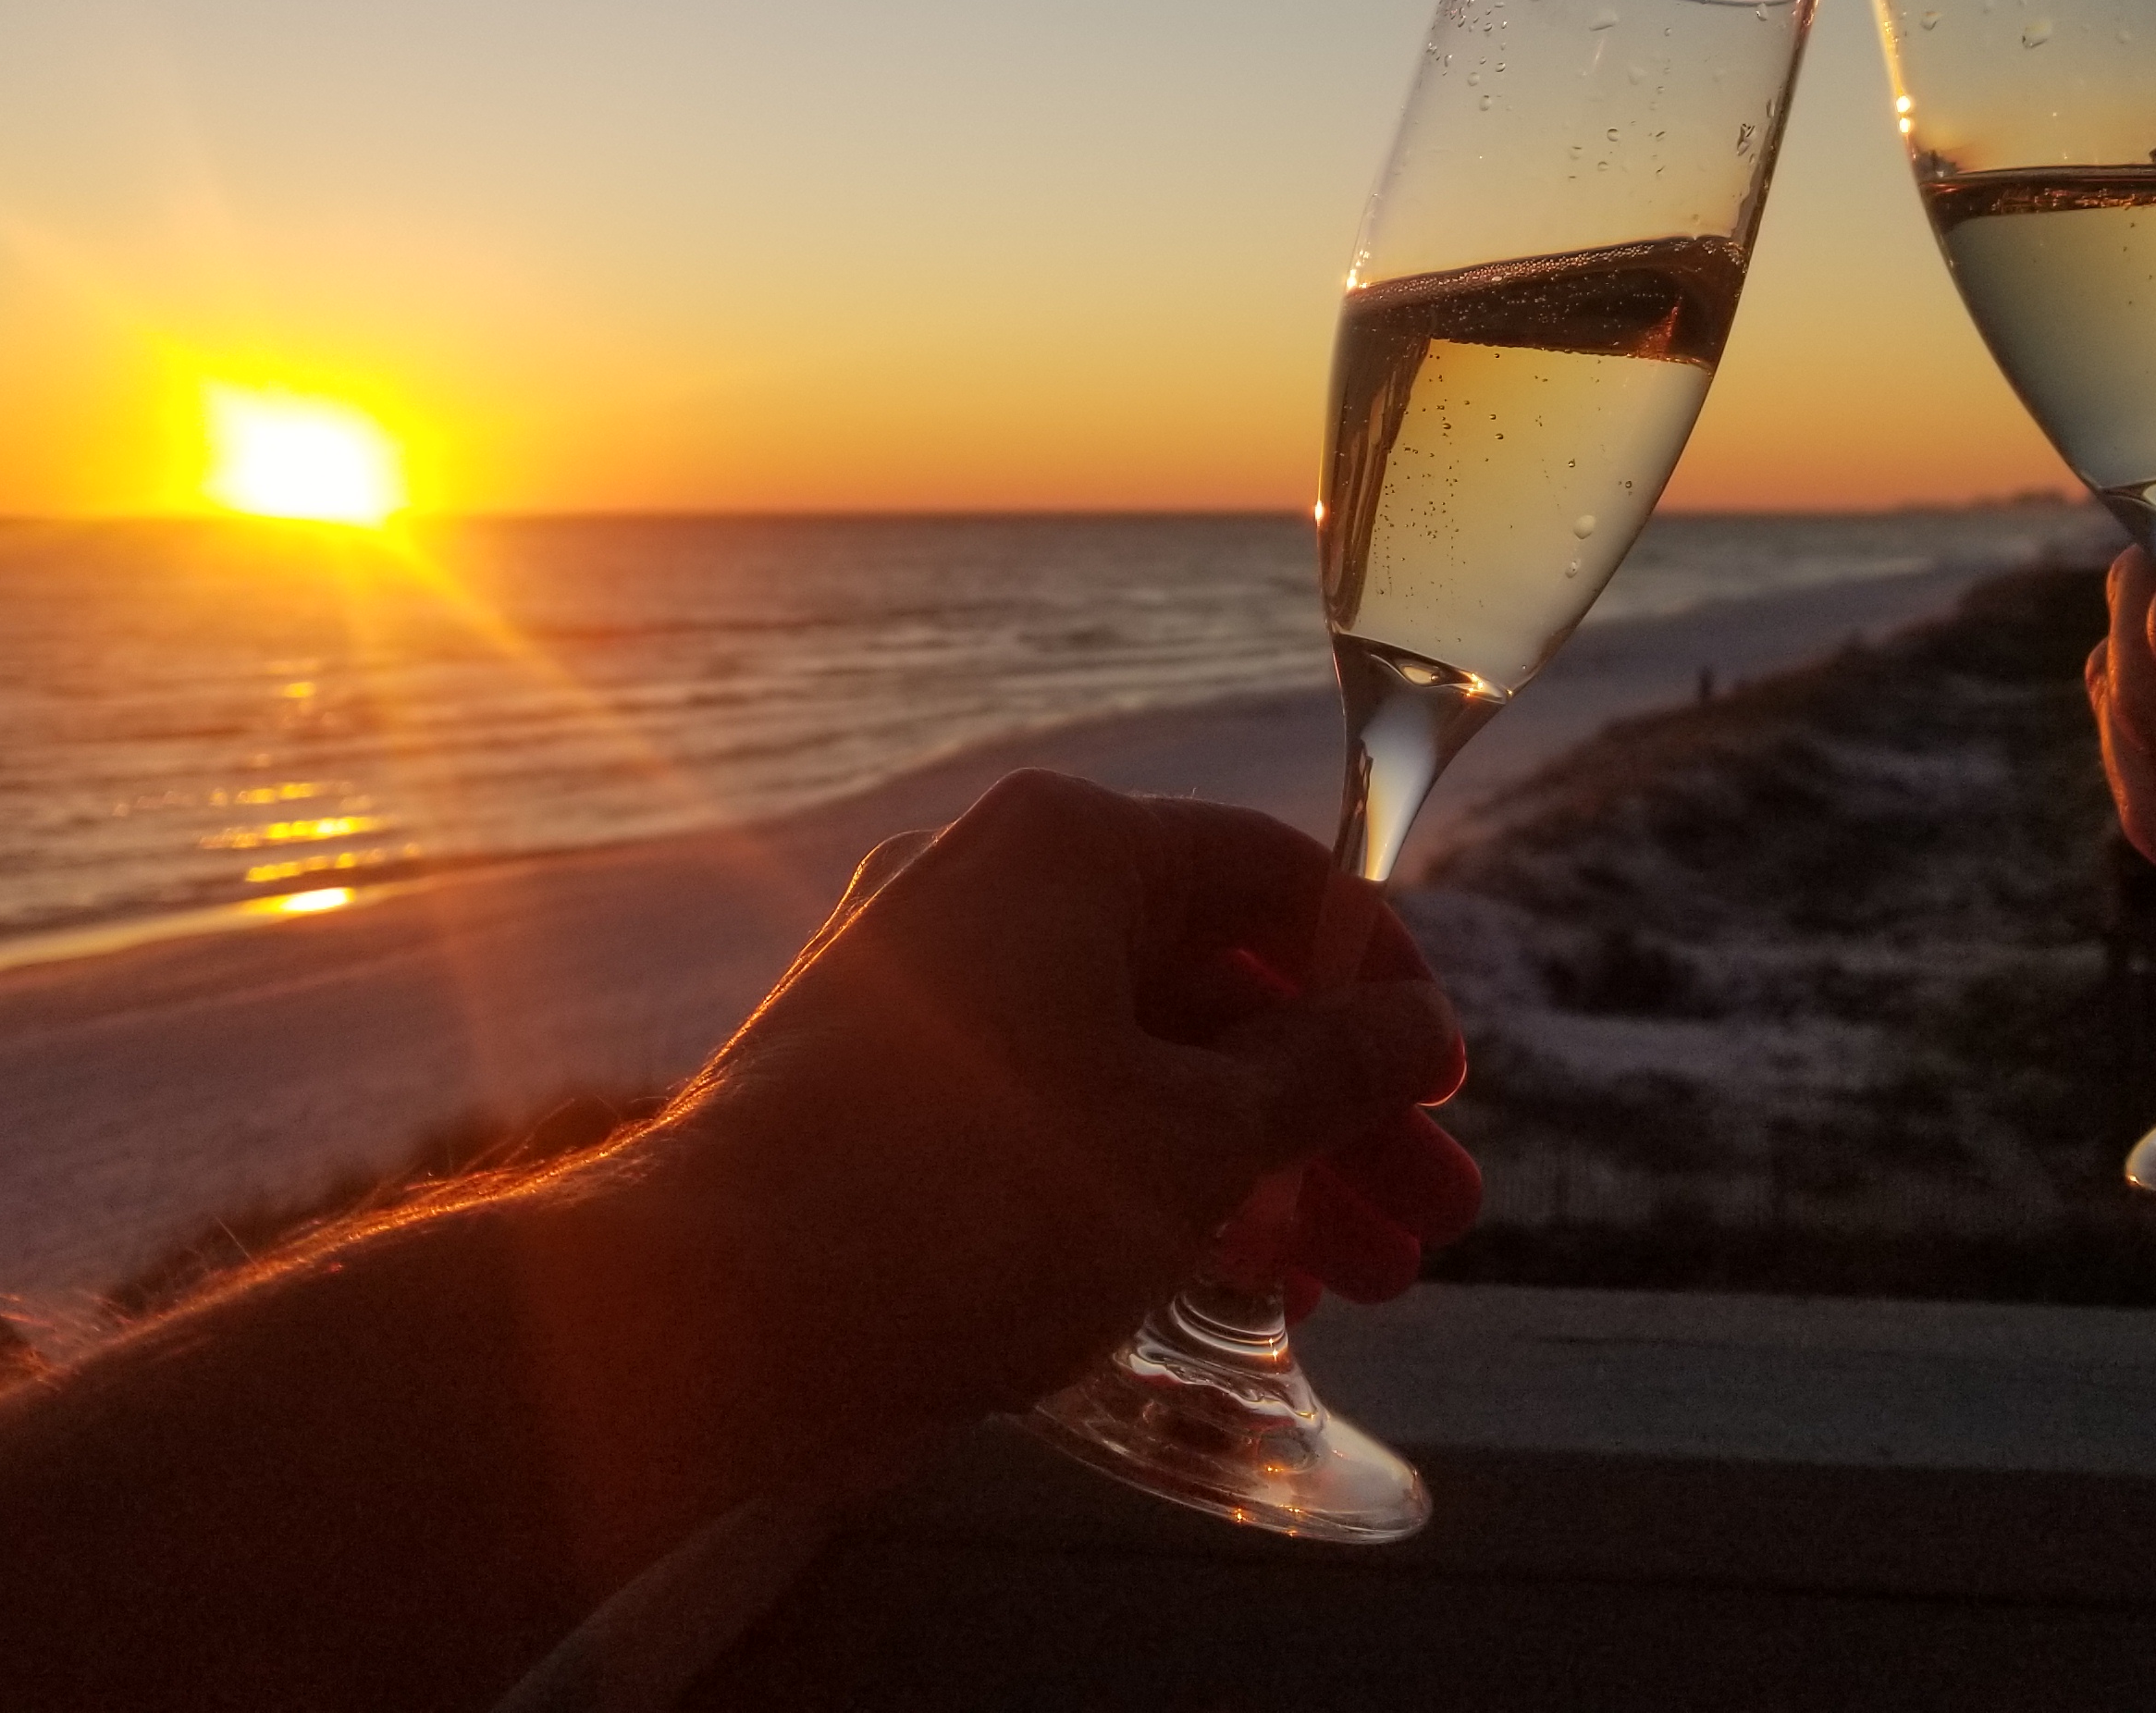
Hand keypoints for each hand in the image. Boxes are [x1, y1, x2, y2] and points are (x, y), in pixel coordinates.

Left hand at [640, 769, 1476, 1434]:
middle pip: (1211, 983)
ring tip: (1357, 1286)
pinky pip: (1052, 1111)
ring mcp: (921, 990)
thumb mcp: (1198, 1137)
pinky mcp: (875, 1091)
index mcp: (1071, 846)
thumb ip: (1328, 1076)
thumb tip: (1415, 1031)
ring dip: (1257, 1165)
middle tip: (1428, 1224)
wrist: (710, 1308)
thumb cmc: (975, 1196)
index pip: (1276, 879)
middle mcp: (988, 887)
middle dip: (1333, 1113)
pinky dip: (1147, 1180)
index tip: (1445, 1094)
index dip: (1384, 987)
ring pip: (1135, 1060)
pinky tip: (1228, 1287)